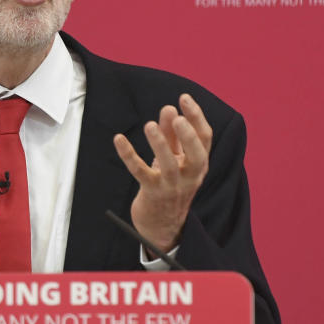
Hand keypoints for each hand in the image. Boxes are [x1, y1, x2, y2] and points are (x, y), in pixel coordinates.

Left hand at [113, 93, 212, 252]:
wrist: (163, 225)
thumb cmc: (170, 185)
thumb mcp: (175, 159)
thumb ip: (172, 135)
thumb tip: (169, 108)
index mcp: (198, 164)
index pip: (204, 139)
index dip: (197, 117)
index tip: (184, 98)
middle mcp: (189, 176)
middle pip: (196, 154)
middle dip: (188, 135)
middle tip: (178, 117)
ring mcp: (171, 186)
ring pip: (168, 165)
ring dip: (160, 144)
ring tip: (149, 125)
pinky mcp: (152, 194)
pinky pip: (140, 173)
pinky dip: (129, 155)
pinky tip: (118, 139)